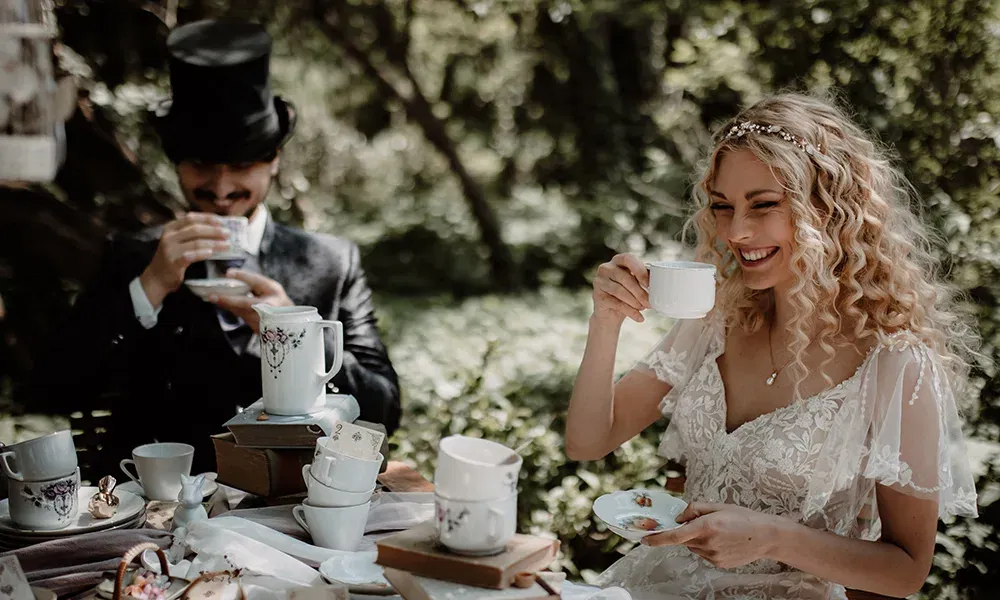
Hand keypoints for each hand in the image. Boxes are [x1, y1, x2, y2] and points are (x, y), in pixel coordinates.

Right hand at [139, 213, 229, 306]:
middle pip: (195, 229)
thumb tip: (216, 226)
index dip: (207, 218)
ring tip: (227, 245)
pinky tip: (211, 253)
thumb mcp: (177, 241)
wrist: (157, 277)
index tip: (222, 221)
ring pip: (196, 242)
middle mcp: (169, 236)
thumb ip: (190, 233)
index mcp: (171, 228)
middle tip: (228, 234)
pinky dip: (202, 253)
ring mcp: (170, 249)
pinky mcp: (173, 262)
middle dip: (214, 231)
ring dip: (214, 243)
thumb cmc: (173, 257)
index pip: (191, 218)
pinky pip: (190, 256)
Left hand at [208, 269, 292, 333]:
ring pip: (241, 311)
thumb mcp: (271, 289)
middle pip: (246, 303)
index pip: (257, 281)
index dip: (242, 276)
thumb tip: (232, 279)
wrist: (290, 323)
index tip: (227, 272)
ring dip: (226, 305)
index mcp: (274, 290)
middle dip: (228, 300)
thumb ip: (256, 285)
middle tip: (212, 296)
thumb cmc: (278, 302)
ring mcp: (265, 318)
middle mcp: (270, 305)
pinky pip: (242, 316)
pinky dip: (233, 310)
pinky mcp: (259, 327)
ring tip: (213, 298)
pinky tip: (223, 304)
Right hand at [592, 253, 649, 324]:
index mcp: (618, 260)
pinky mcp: (596, 295)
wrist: (611, 314)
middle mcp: (606, 268)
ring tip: (644, 308)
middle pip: (625, 278)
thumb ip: (644, 279)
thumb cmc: (627, 295)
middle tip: (650, 302)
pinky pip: (616, 303)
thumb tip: (660, 282)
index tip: (649, 284)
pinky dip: (630, 311)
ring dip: (634, 302)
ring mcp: (599, 281)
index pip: (628, 259)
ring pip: (619, 290)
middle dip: (640, 292)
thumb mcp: (636, 285)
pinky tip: (639, 317)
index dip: (639, 270)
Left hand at [641, 502, 778, 568]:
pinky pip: (704, 554)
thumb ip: (695, 509)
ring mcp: (713, 556)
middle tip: (704, 523)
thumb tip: (678, 517)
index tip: (644, 540)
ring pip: (694, 547)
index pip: (675, 535)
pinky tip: (724, 541)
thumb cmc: (743, 517)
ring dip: (698, 539)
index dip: (657, 538)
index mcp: (706, 526)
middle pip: (685, 540)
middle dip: (686, 532)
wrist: (766, 536)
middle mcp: (708, 543)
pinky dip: (707, 547)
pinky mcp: (719, 564)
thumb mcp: (718, 506)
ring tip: (719, 532)